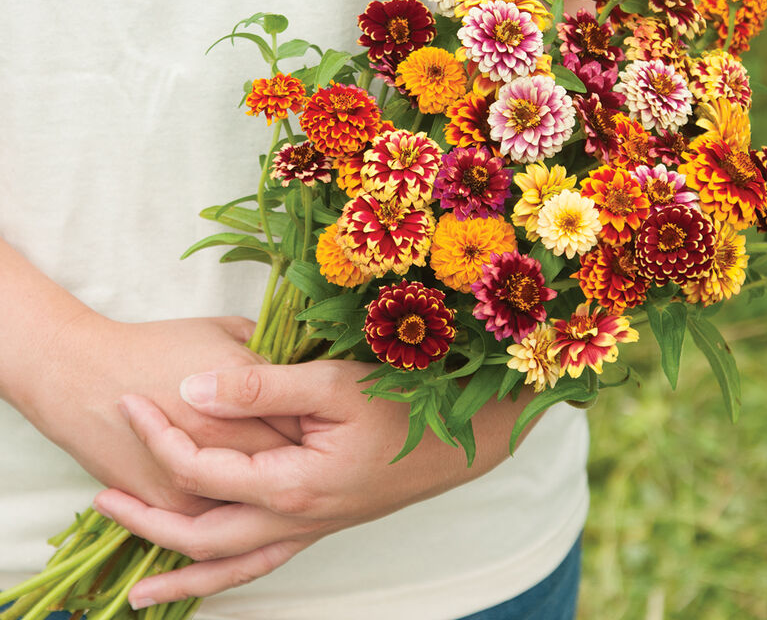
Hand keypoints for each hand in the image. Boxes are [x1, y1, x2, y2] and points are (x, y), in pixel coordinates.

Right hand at [23, 311, 296, 514]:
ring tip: (282, 467)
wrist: (86, 374)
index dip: (315, 418)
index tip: (321, 419)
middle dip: (303, 452)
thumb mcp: (223, 328)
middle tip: (311, 446)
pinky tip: (250, 488)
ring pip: (256, 492)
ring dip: (272, 482)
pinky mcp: (171, 497)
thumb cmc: (159, 344)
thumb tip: (300, 360)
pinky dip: (238, 504)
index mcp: (242, 384)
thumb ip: (268, 346)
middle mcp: (223, 430)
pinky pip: (219, 513)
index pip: (301, 413)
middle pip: (286, 455)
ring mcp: (197, 469)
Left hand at [93, 359, 539, 607]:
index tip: (130, 401)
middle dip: (145, 520)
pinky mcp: (323, 525)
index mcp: (291, 484)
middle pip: (201, 536)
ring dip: (179, 573)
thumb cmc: (403, 403)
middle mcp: (295, 521)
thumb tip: (190, 390)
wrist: (462, 438)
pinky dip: (227, 575)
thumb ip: (258, 389)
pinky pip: (263, 564)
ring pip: (231, 569)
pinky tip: (213, 573)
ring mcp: (310, 530)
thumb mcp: (331, 384)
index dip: (157, 437)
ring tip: (134, 587)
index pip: (200, 471)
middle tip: (100, 498)